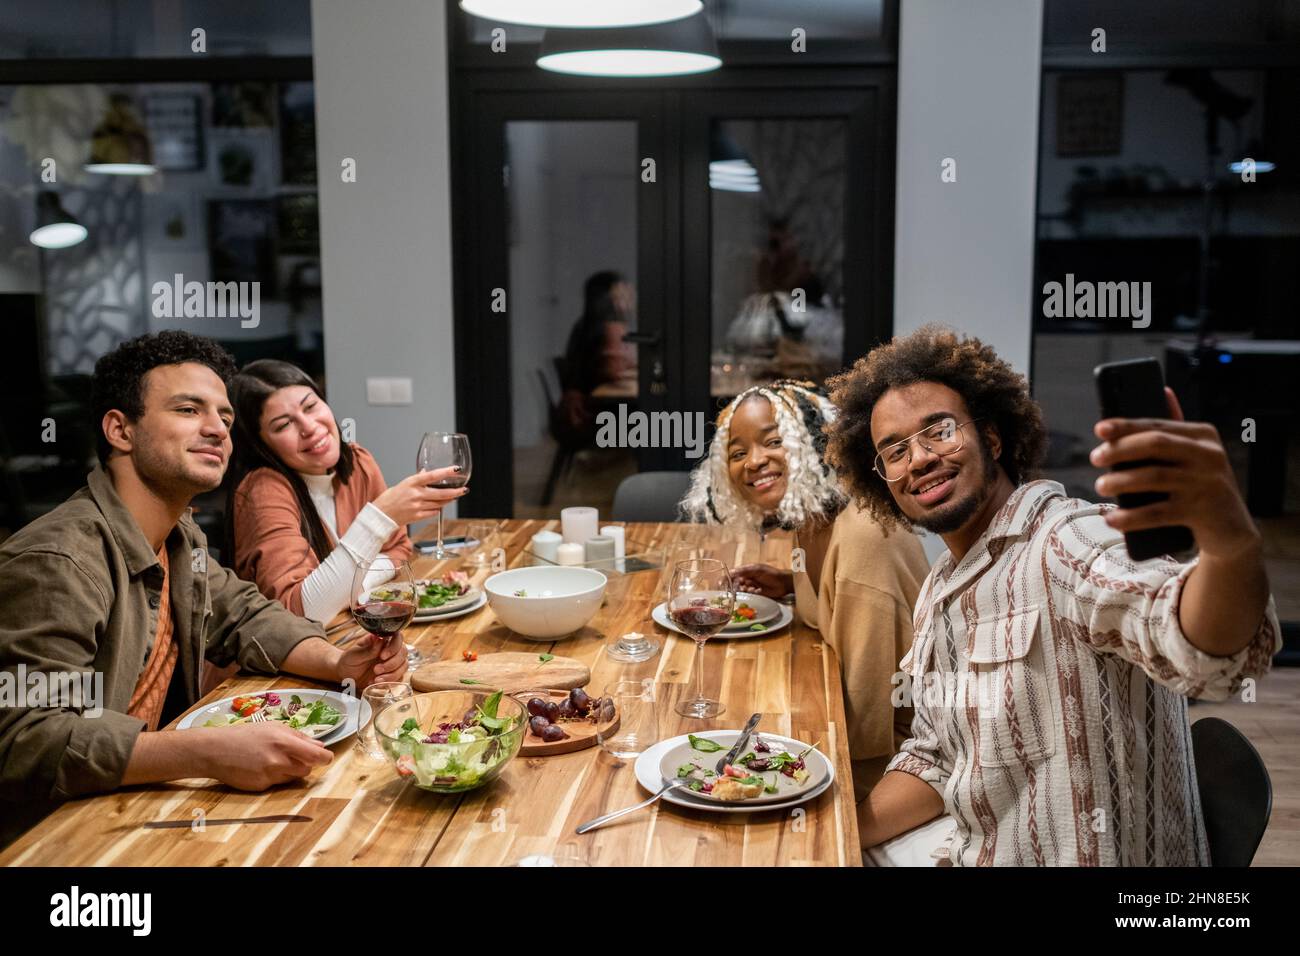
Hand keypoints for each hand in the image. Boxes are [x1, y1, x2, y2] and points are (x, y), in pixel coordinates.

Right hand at [197, 722, 332, 790]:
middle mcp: (278, 760)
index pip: (317, 756)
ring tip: (274, 760)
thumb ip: (299, 737)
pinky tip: (261, 768)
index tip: (326, 758)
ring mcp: (269, 775)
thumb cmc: (245, 735)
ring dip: (291, 771)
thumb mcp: (273, 727)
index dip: (325, 758)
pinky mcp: (261, 787)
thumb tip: (320, 746)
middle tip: (293, 756)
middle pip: (307, 769)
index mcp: (284, 741)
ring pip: (294, 778)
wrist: (215, 750)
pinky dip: (276, 777)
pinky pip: (278, 784)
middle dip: (305, 764)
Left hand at [338, 633, 408, 689]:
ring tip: (375, 679)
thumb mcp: (354, 654)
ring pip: (404, 666)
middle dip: (391, 663)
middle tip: (376, 670)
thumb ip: (368, 649)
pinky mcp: (393, 674)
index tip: (382, 656)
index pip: (397, 637)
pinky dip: (389, 682)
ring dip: (391, 674)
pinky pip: (399, 678)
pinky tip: (376, 683)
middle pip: (403, 652)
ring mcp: (393, 662)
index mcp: (382, 640)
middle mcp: (390, 649)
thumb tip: (380, 639)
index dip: (393, 647)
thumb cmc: (349, 660)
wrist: (345, 675)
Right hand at [373, 466, 466, 526]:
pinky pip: (434, 513)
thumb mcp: (403, 484)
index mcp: (412, 483)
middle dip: (455, 492)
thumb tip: (426, 472)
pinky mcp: (418, 517)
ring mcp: (417, 506)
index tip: (456, 470)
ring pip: (440, 504)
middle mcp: (416, 494)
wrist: (380, 515)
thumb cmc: (389, 498)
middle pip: (441, 493)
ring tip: (454, 497)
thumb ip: (417, 479)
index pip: (433, 475)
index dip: (446, 472)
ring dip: (448, 501)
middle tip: (464, 489)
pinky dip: (438, 509)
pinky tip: (439, 507)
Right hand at [731, 563, 793, 599]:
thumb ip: (744, 570)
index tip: (720, 584)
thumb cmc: (771, 573)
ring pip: (741, 591)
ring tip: (752, 589)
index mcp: (746, 572)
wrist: (783, 583)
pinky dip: (751, 594)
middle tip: (741, 587)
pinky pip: (748, 596)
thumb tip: (731, 572)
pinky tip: (758, 591)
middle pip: (735, 584)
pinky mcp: (755, 595)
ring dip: (745, 590)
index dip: (726, 579)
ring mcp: (750, 588)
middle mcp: (746, 580)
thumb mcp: (757, 569)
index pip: (732, 575)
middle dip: (736, 586)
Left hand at [1090, 387, 1260, 561]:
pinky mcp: (1203, 512)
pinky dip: (1131, 517)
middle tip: (1095, 458)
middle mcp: (1210, 456)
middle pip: (1156, 444)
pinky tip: (1112, 519)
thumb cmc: (1202, 487)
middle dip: (1120, 450)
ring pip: (1154, 477)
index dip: (1126, 426)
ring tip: (1100, 486)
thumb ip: (1176, 429)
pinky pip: (1158, 513)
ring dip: (1120, 481)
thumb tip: (1162, 389)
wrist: (1233, 532)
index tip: (1100, 429)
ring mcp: (1207, 484)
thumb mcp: (1194, 456)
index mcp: (1204, 436)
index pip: (1159, 425)